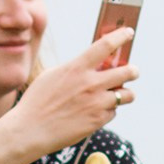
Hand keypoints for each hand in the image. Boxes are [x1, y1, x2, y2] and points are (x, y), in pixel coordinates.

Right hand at [0, 30, 138, 163]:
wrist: (30, 130)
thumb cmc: (37, 101)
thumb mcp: (52, 76)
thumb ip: (75, 68)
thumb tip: (94, 65)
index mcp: (77, 68)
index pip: (106, 45)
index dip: (121, 36)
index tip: (129, 32)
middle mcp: (90, 84)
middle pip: (127, 71)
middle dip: (133, 70)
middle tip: (133, 71)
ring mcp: (96, 103)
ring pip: (127, 95)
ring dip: (125, 93)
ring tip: (119, 94)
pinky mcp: (98, 121)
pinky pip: (113, 112)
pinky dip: (108, 110)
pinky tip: (96, 111)